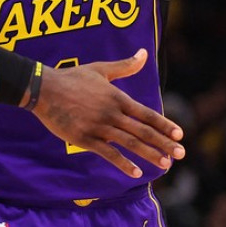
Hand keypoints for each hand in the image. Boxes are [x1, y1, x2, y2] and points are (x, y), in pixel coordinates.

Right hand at [34, 49, 185, 177]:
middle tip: (181, 153)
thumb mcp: (101, 69)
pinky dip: (123, 163)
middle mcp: (111, 114)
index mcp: (117, 98)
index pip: (147, 114)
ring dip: (149, 154)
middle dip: (164, 143)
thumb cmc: (72, 78)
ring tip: (165, 164)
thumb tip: (145, 53)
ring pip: (129, 143)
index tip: (180, 134)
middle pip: (143, 131)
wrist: (44, 89)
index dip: (164, 124)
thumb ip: (125, 66)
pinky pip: (108, 154)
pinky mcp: (84, 139)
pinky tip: (136, 173)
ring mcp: (98, 127)